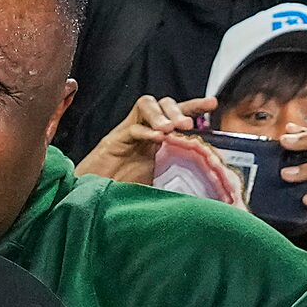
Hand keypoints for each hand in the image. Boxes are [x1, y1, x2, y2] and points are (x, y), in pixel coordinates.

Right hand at [76, 93, 213, 184]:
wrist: (94, 203)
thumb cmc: (126, 195)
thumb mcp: (159, 186)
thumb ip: (178, 180)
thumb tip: (208, 188)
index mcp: (156, 140)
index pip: (177, 114)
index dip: (195, 106)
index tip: (213, 104)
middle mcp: (143, 131)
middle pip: (162, 103)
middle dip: (177, 109)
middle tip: (187, 124)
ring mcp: (127, 134)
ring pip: (146, 104)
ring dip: (160, 114)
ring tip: (170, 129)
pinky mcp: (113, 141)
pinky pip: (131, 127)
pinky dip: (145, 130)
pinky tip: (155, 138)